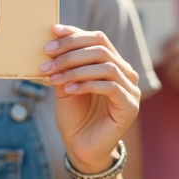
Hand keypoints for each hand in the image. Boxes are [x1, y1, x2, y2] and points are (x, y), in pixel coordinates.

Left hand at [40, 25, 140, 173]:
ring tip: (54, 76)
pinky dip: (87, 85)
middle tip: (47, 56)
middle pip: (101, 48)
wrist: (81, 147)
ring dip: (75, 69)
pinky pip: (111, 87)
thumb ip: (64, 64)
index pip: (98, 39)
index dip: (75, 33)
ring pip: (106, 66)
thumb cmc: (75, 115)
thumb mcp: (65, 84)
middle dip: (71, 50)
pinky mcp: (130, 106)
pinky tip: (69, 89)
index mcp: (112, 63)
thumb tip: (53, 40)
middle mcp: (125, 72)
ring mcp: (131, 89)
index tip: (53, 32)